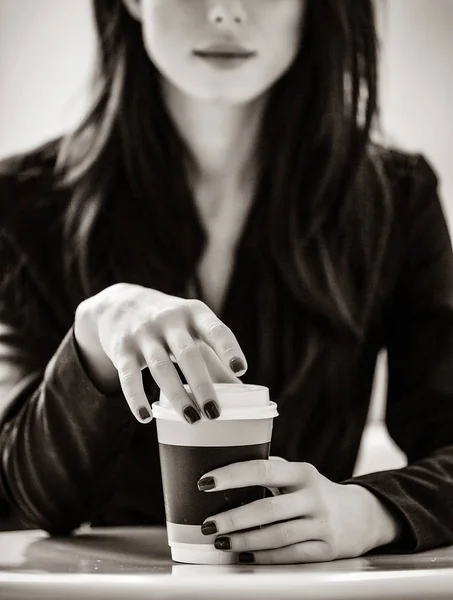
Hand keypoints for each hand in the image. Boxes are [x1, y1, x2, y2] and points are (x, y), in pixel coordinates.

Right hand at [74, 283, 246, 423]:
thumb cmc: (170, 324)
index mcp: (194, 313)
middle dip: (202, 384)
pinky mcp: (121, 349)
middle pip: (188, 354)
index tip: (241, 369)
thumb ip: (215, 358)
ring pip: (161, 368)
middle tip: (214, 413)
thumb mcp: (193, 331)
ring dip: (177, 396)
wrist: (120, 305)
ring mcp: (143, 334)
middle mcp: (169, 320)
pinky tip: (146, 417)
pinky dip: (136, 398)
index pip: (215, 329)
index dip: (228, 348)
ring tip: (192, 420)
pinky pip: (128, 376)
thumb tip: (241, 392)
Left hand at [198, 459, 400, 563]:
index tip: (205, 482)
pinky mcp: (326, 549)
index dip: (232, 476)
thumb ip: (271, 472)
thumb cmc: (315, 492)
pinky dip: (265, 557)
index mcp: (302, 472)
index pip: (262, 470)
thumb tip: (226, 472)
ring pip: (277, 536)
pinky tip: (245, 557)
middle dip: (233, 518)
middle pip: (267, 508)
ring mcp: (322, 524)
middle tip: (208, 524)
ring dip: (245, 541)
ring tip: (222, 542)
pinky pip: (290, 555)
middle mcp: (313, 496)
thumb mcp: (299, 475)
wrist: (361, 516)